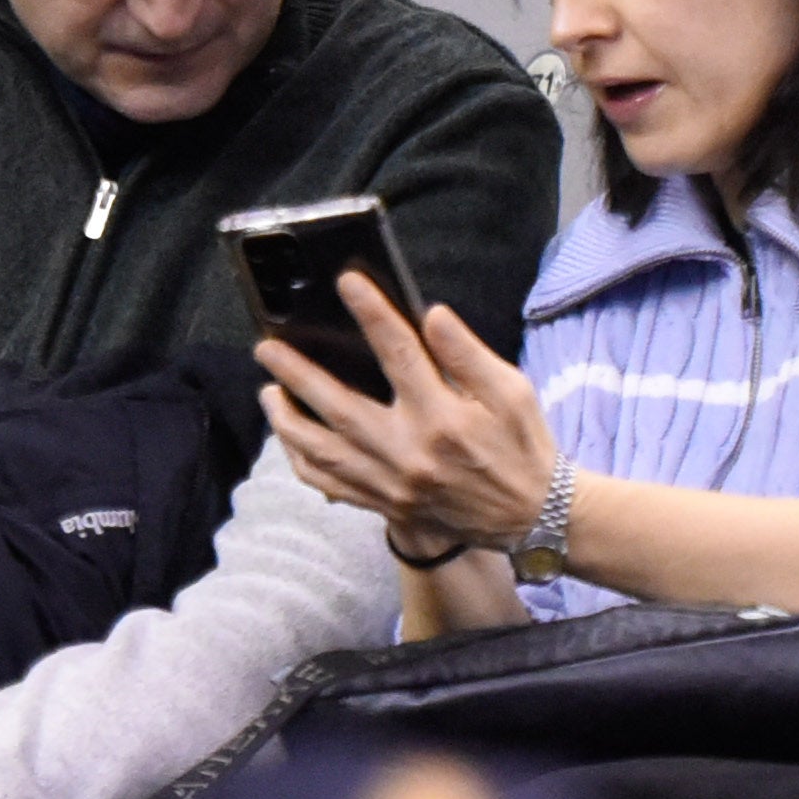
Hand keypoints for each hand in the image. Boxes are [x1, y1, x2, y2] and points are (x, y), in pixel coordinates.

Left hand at [256, 276, 563, 562]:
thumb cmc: (523, 445)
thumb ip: (469, 353)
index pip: (398, 352)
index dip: (371, 312)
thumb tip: (432, 316)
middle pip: (337, 405)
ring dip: (287, 421)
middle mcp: (409, 451)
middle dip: (297, 374)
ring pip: (321, 452)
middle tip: (267, 348)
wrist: (531, 514)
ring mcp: (392, 483)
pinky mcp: (386, 503)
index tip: (347, 284)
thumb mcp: (512, 391)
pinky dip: (304, 462)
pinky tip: (292, 442)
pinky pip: (330, 485)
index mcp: (443, 416)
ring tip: (268, 393)